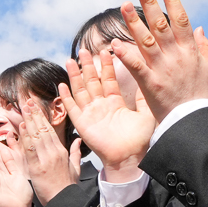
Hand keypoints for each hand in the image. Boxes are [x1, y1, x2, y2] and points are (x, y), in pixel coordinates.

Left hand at [16, 97, 80, 202]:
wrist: (63, 202)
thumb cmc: (67, 187)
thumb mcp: (75, 169)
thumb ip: (75, 153)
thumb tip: (77, 140)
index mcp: (62, 152)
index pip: (51, 131)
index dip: (42, 118)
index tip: (36, 108)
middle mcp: (54, 153)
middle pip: (43, 129)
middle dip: (34, 114)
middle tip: (28, 102)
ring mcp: (45, 160)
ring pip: (36, 136)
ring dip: (29, 121)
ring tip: (23, 109)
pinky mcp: (37, 168)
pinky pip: (30, 149)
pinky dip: (25, 137)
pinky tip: (21, 127)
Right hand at [62, 47, 155, 176]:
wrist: (129, 157)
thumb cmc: (139, 139)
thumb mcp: (145, 114)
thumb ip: (144, 97)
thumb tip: (146, 79)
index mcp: (115, 103)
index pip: (108, 80)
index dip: (106, 66)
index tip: (105, 50)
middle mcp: (101, 107)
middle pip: (91, 82)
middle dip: (87, 66)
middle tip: (83, 50)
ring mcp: (90, 114)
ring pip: (80, 91)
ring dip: (75, 76)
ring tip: (70, 60)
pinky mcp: (82, 124)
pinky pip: (72, 108)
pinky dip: (66, 97)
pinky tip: (62, 85)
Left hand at [116, 0, 207, 119]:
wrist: (193, 121)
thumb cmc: (202, 97)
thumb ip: (204, 48)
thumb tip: (200, 28)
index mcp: (190, 51)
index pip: (181, 20)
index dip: (173, 1)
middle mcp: (175, 56)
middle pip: (161, 25)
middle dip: (151, 3)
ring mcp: (162, 69)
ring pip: (146, 40)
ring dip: (134, 22)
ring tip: (125, 5)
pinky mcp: (150, 83)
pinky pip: (136, 66)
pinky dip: (126, 55)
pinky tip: (114, 44)